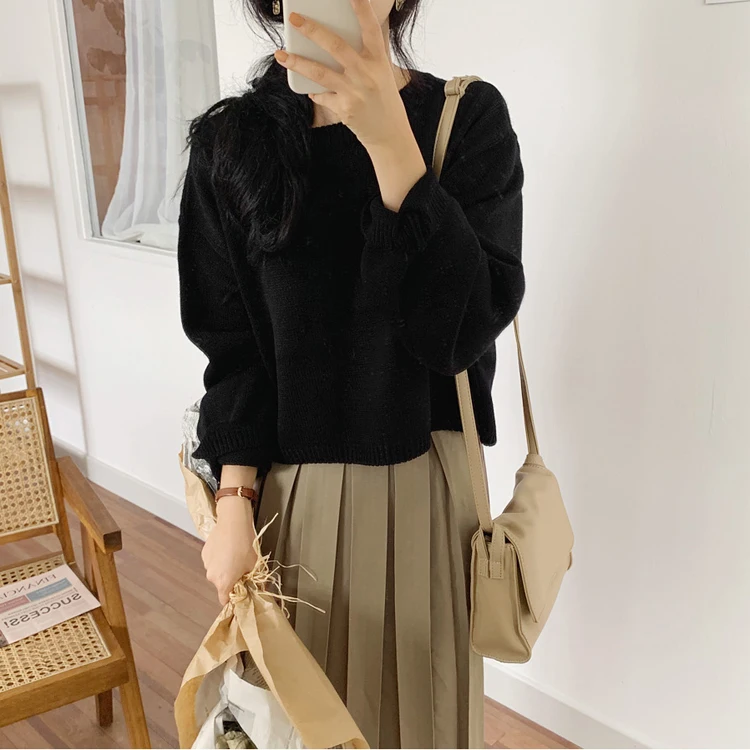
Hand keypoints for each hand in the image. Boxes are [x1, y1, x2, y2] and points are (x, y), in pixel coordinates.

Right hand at [201, 495, 257, 605]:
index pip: (224, 601)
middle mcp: (212, 576)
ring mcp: (207, 564)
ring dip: (225, 568)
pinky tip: (228, 548)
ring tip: (235, 555)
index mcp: (224, 583)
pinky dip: (220, 558)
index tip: (241, 592)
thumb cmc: (245, 545)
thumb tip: (261, 590)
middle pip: (222, 585)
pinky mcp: (205, 553)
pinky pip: (213, 561)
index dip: (234, 598)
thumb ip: (256, 581)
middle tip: (242, 569)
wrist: (234, 523)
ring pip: (217, 572)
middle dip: (231, 580)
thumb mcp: (255, 565)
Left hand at [275, 0, 411, 150]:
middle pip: (336, 47)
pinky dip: (314, 92)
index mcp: (378, 61)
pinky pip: (322, 96)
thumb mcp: (382, 73)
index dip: (361, 9)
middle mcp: (366, 74)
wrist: (390, 134)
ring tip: (281, 54)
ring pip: (320, 73)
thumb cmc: (384, 100)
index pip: (370, 29)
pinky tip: (309, 89)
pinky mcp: (344, 109)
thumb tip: (342, 37)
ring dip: (298, 62)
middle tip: (294, 19)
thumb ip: (367, 55)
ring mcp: (354, 92)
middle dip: (312, 30)